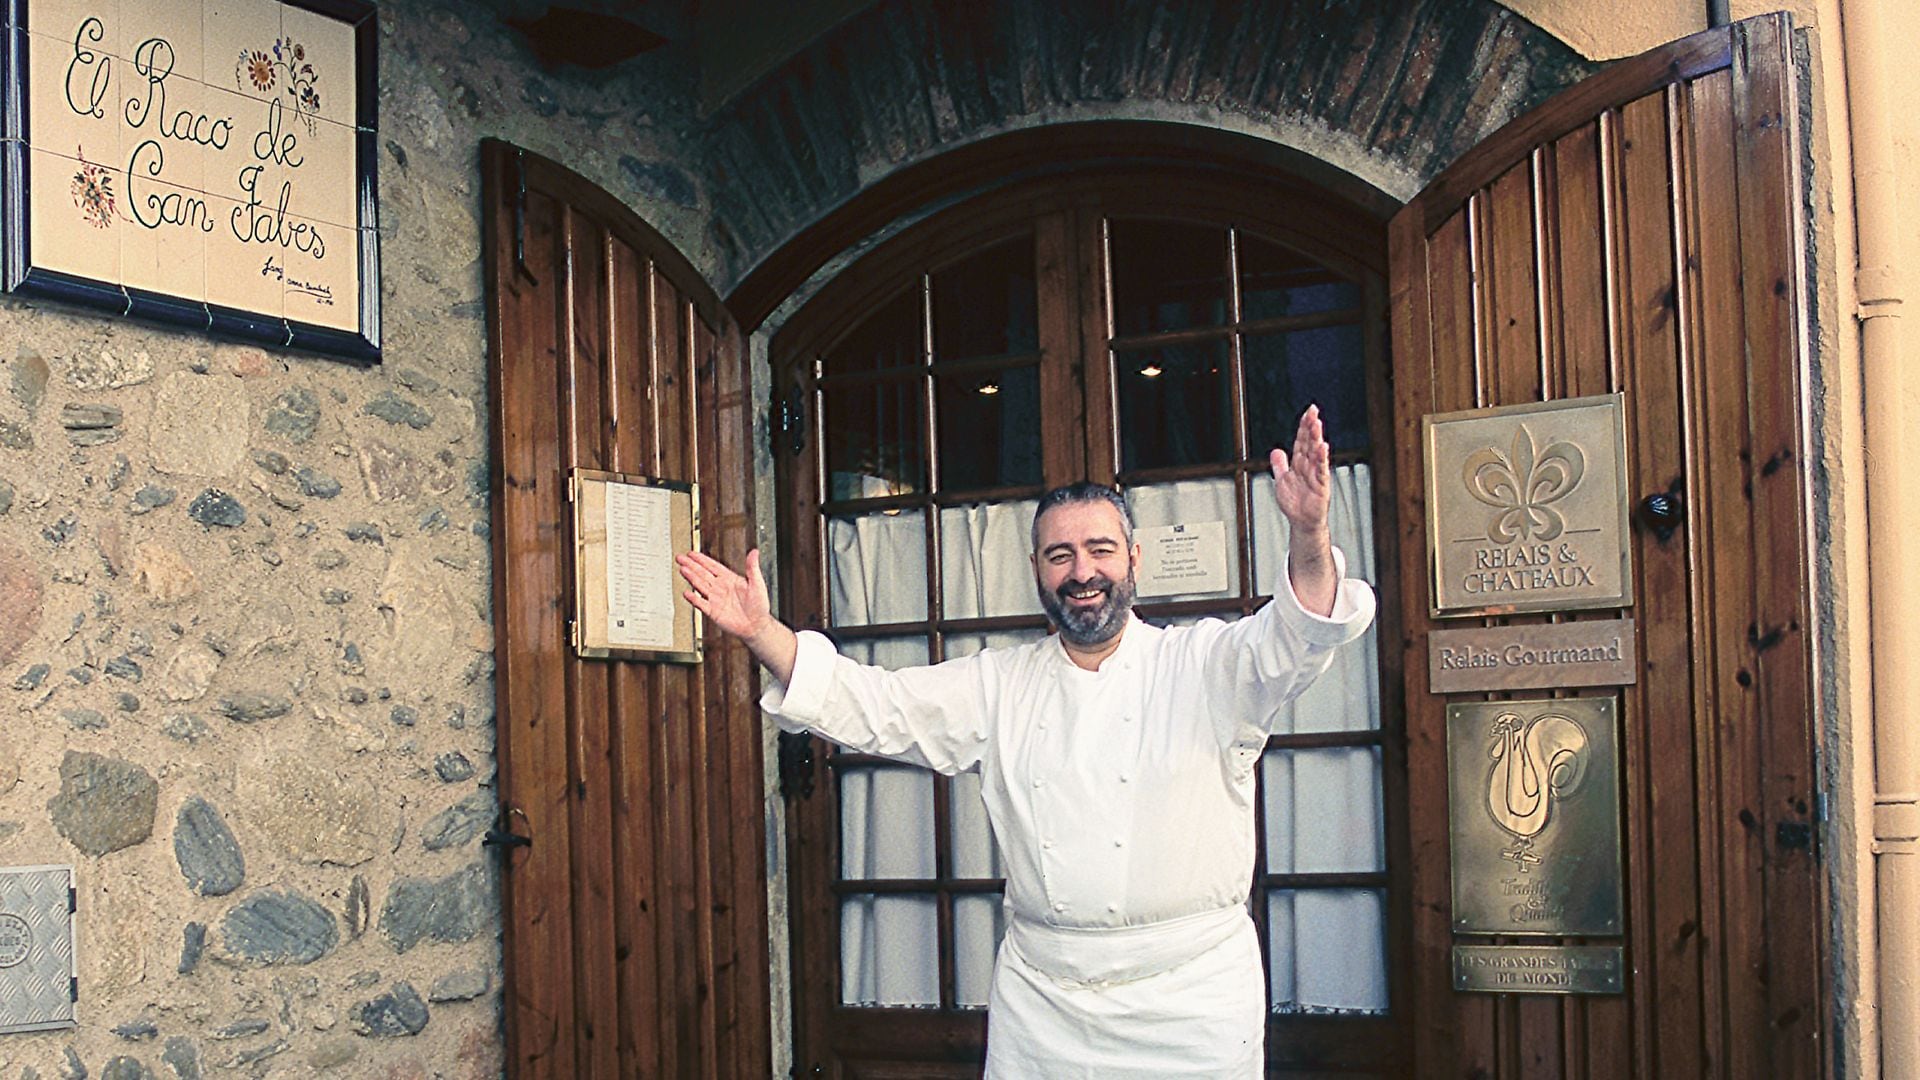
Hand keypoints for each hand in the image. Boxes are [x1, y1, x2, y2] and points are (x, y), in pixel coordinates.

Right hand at [676, 548, 771, 639]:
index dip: (702, 560)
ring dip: (691, 577)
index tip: (692, 553)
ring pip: (700, 586)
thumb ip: (752, 567)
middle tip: (680, 558)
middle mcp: (720, 588)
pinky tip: (687, 593)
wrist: (757, 626)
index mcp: (730, 580)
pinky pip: (701, 604)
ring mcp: (716, 599)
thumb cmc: (759, 606)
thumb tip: (754, 552)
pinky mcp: (713, 611)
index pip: (713, 567)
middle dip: (691, 565)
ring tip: (682, 569)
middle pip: (702, 574)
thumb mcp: (757, 583)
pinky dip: (694, 599)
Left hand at [1270, 405, 1331, 531]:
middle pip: (1309, 443)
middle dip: (1311, 427)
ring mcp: (1316, 475)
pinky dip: (1321, 459)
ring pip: (1316, 453)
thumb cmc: (1295, 503)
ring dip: (1316, 439)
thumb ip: (1280, 465)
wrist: (1302, 521)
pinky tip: (1323, 448)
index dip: (1304, 426)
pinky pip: (1321, 471)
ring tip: (1317, 424)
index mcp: (1300, 463)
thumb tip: (1276, 451)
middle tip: (1313, 412)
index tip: (1308, 412)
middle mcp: (1309, 466)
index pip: (1302, 441)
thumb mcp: (1282, 480)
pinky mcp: (1321, 486)